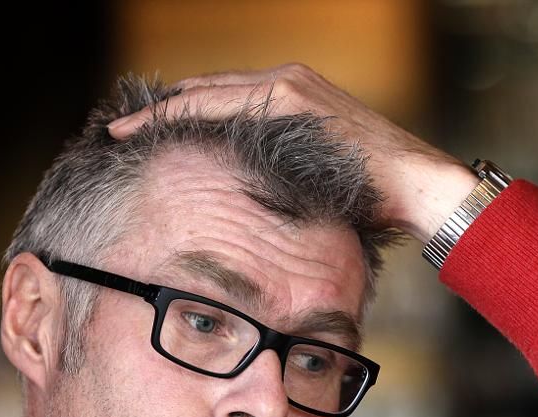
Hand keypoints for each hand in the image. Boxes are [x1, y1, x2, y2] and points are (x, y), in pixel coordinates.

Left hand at [107, 63, 478, 240]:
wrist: (418, 187)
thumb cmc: (375, 199)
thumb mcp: (317, 184)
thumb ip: (282, 182)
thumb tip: (251, 212)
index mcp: (292, 101)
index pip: (222, 103)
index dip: (181, 118)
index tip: (145, 138)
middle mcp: (286, 83)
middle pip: (205, 90)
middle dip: (160, 110)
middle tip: (118, 130)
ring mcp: (287, 86)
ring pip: (204, 91)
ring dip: (160, 110)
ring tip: (120, 129)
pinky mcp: (290, 98)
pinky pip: (218, 102)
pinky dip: (181, 112)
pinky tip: (149, 126)